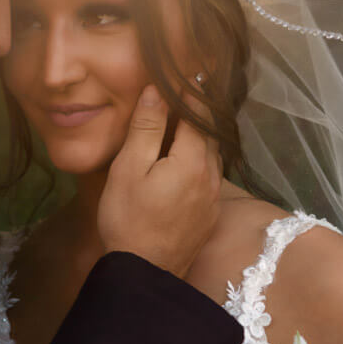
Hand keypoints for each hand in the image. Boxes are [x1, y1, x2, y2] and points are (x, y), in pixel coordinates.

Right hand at [98, 84, 221, 277]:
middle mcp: (211, 175)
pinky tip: (185, 160)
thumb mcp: (129, 168)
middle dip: (199, 112)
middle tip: (189, 89)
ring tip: (186, 120)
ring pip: (212, 155)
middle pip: (210, 133)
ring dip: (202, 135)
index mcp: (193, 160)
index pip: (197, 115)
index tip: (188, 70)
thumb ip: (146, 128)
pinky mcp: (209, 215)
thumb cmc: (129, 218)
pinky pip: (210, 175)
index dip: (191, 91)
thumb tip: (156, 91)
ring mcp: (213, 197)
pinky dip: (201, 158)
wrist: (145, 273)